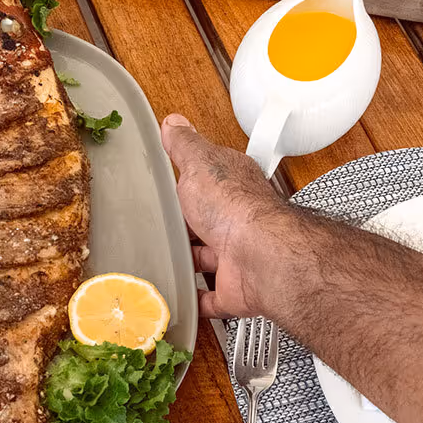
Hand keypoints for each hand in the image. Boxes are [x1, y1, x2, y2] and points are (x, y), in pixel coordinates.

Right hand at [160, 114, 299, 317]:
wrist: (261, 256)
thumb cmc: (235, 207)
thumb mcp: (200, 163)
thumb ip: (185, 145)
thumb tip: (174, 122)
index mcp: (232, 187)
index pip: (211, 179)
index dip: (193, 179)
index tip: (173, 182)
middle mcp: (238, 221)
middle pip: (210, 221)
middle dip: (190, 223)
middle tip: (161, 225)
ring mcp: (239, 257)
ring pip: (211, 259)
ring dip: (192, 261)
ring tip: (164, 260)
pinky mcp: (236, 289)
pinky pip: (214, 297)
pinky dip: (198, 300)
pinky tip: (180, 297)